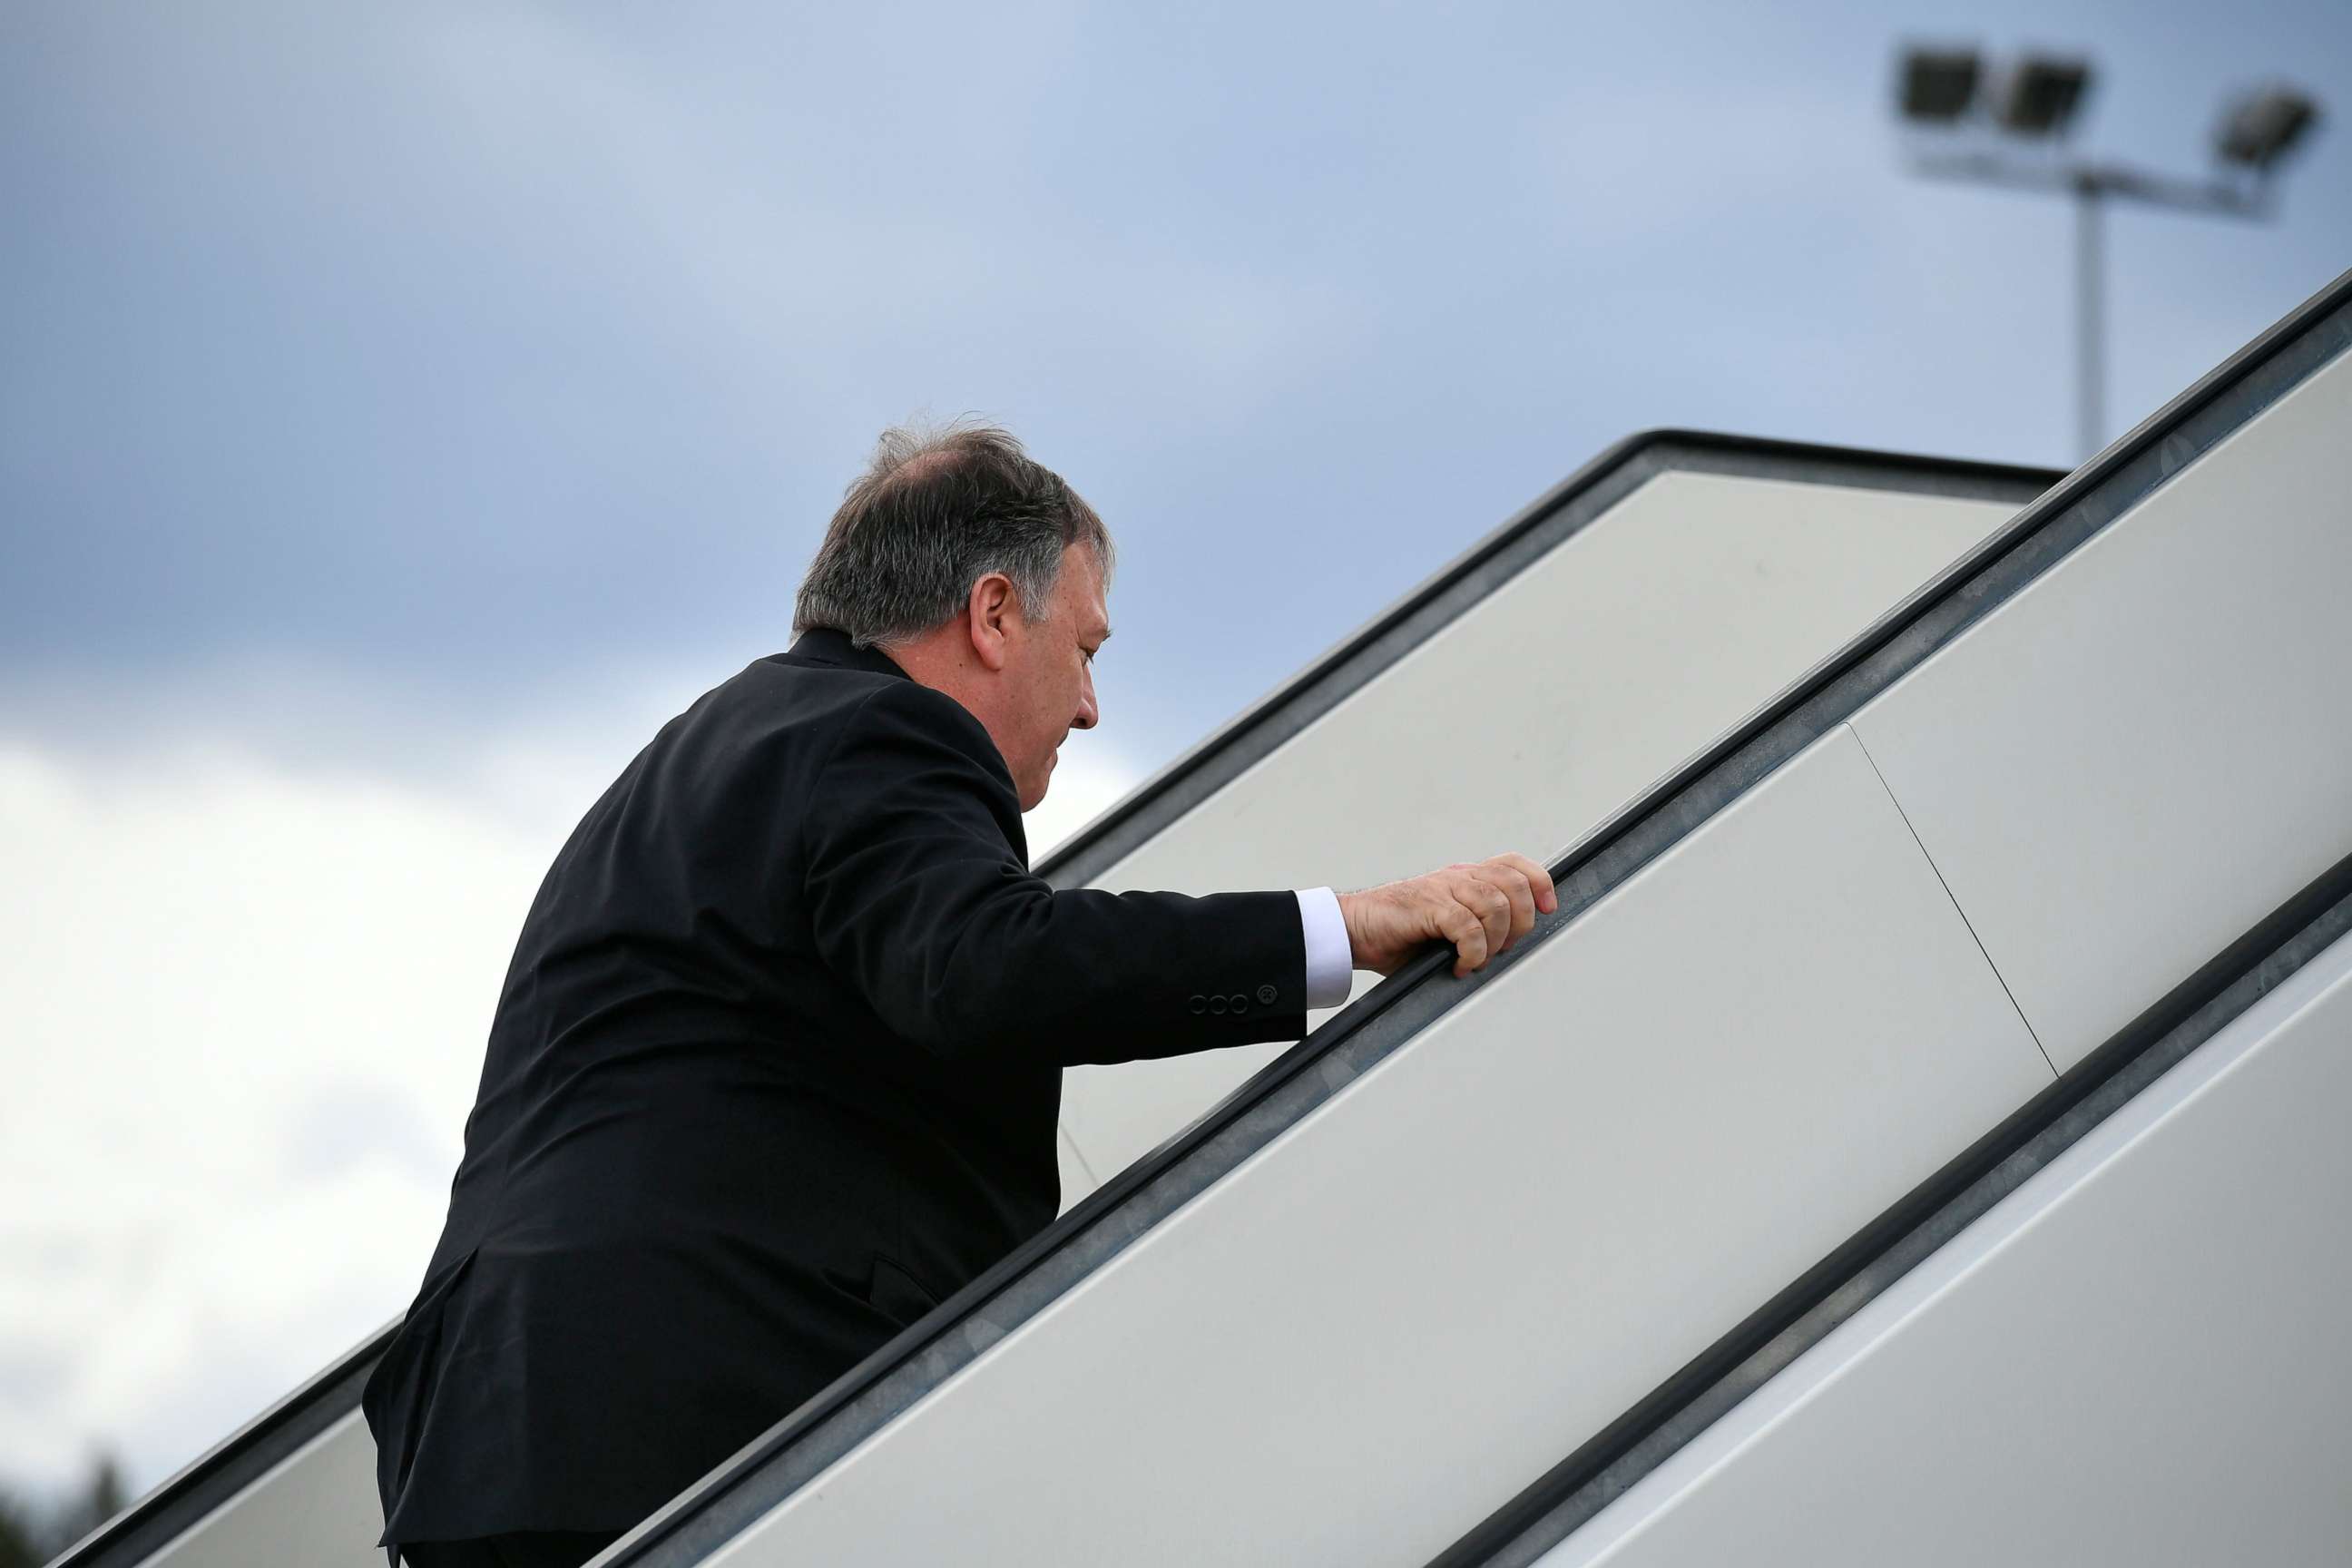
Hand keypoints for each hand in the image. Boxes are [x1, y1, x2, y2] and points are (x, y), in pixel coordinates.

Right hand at [1336, 853, 1558, 978]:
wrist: (1355, 929)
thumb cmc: (1399, 933)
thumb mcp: (1447, 924)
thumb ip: (1477, 924)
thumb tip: (1511, 948)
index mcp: (1464, 877)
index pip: (1514, 865)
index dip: (1539, 883)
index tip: (1548, 908)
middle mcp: (1457, 877)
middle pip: (1513, 886)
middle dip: (1520, 923)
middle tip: (1502, 948)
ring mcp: (1442, 889)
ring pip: (1495, 905)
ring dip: (1495, 941)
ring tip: (1477, 958)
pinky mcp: (1427, 906)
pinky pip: (1467, 926)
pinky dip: (1472, 952)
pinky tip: (1461, 964)